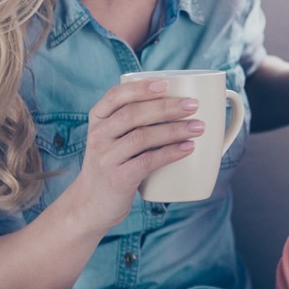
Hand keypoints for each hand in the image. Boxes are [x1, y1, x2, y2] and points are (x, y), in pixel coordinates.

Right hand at [67, 80, 202, 230]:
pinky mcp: (118, 179)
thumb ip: (132, 120)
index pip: (116, 96)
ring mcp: (106, 158)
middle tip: (193, 105)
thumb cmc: (112, 164)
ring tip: (198, 127)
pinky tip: (188, 148)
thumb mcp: (112, 138)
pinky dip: (170, 153)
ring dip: (174, 130)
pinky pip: (147, 161)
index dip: (141, 88)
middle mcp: (98, 136)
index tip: (167, 84)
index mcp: (97, 119)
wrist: (90, 204)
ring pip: (142, 137)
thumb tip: (178, 101)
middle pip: (133, 114)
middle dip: (166, 107)